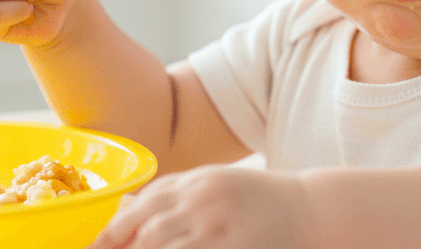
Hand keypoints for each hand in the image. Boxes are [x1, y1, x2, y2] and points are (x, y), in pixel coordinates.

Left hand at [88, 166, 319, 248]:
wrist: (312, 208)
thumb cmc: (255, 200)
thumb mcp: (210, 184)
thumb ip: (169, 194)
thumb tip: (123, 210)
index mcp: (192, 183)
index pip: (137, 212)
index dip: (108, 237)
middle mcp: (203, 201)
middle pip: (147, 236)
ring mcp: (222, 228)